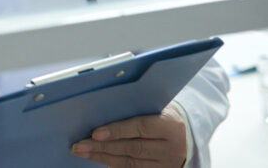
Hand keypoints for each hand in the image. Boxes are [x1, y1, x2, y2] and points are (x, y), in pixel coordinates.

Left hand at [71, 102, 187, 166]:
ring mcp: (166, 164)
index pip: (140, 128)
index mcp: (170, 125)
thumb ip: (137, 107)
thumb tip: (103, 106)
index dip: (117, 130)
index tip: (95, 133)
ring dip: (102, 157)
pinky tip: (97, 159)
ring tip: (82, 152)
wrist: (189, 137)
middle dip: (102, 147)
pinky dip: (112, 164)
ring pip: (130, 162)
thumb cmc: (164, 116)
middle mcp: (171, 148)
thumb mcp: (158, 107)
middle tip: (79, 145)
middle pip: (132, 148)